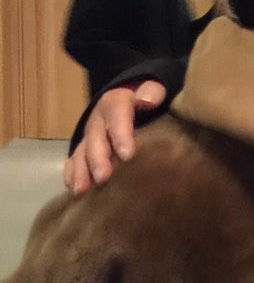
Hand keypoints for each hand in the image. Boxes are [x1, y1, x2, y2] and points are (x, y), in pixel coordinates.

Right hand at [63, 80, 165, 194]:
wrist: (132, 101)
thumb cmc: (147, 100)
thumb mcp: (152, 90)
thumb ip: (152, 91)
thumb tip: (148, 100)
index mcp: (115, 103)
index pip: (117, 114)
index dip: (120, 134)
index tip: (127, 155)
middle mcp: (98, 120)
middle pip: (95, 138)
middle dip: (97, 159)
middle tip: (102, 178)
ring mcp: (89, 136)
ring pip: (81, 152)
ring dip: (81, 171)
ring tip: (82, 191)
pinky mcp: (84, 150)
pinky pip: (73, 161)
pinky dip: (73, 175)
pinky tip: (76, 192)